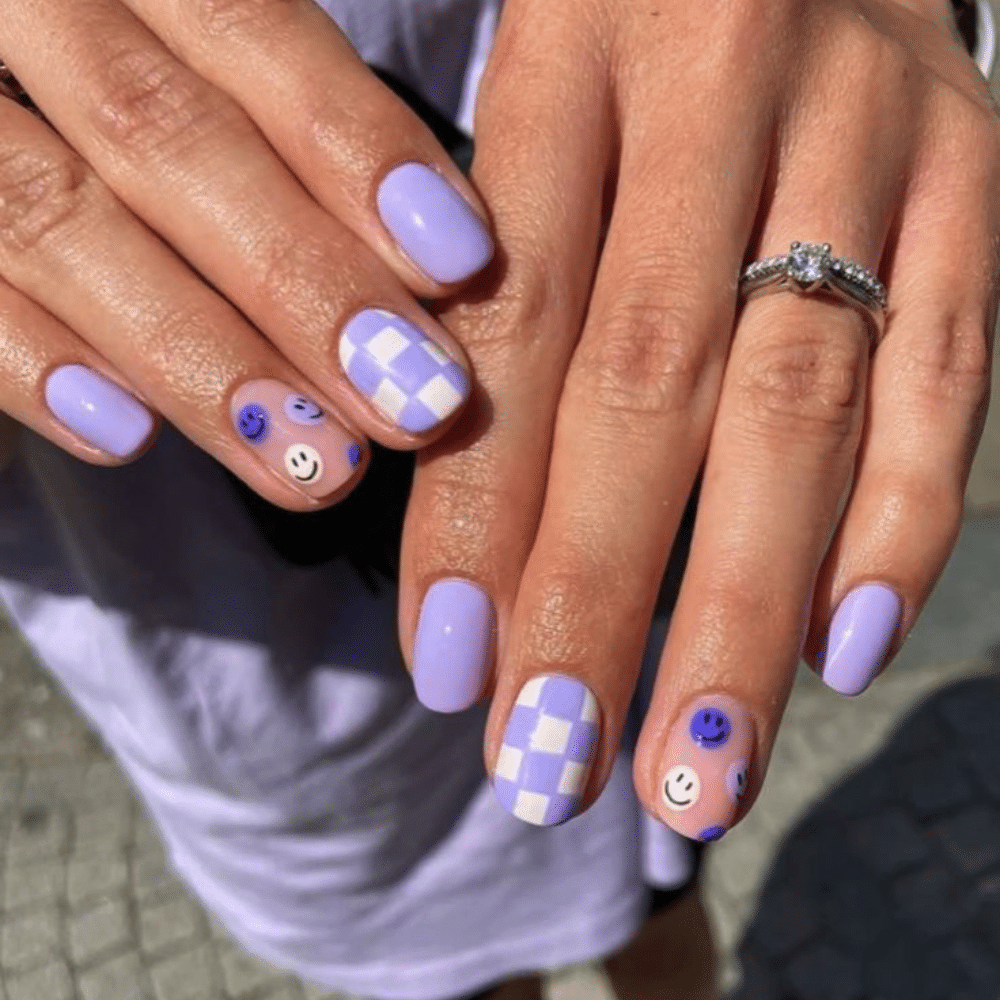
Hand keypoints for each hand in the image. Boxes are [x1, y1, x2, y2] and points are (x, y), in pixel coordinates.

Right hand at [0, 0, 492, 507]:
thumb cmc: (137, 129)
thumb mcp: (200, 91)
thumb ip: (288, 137)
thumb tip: (442, 260)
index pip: (245, 25)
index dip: (356, 144)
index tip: (462, 262)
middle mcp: (20, 8)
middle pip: (158, 129)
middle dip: (301, 277)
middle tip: (418, 402)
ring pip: (51, 212)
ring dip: (198, 355)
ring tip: (317, 465)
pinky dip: (33, 360)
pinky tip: (127, 440)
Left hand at [400, 0, 997, 840]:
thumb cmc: (627, 17)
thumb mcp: (529, 98)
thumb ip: (489, 276)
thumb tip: (455, 505)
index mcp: (575, 54)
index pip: (514, 329)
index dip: (476, 515)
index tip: (454, 674)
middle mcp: (722, 91)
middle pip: (653, 390)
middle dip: (598, 600)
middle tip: (554, 768)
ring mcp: (868, 136)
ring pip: (800, 407)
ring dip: (739, 609)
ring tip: (694, 768)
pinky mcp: (974, 169)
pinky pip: (956, 362)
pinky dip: (901, 519)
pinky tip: (840, 649)